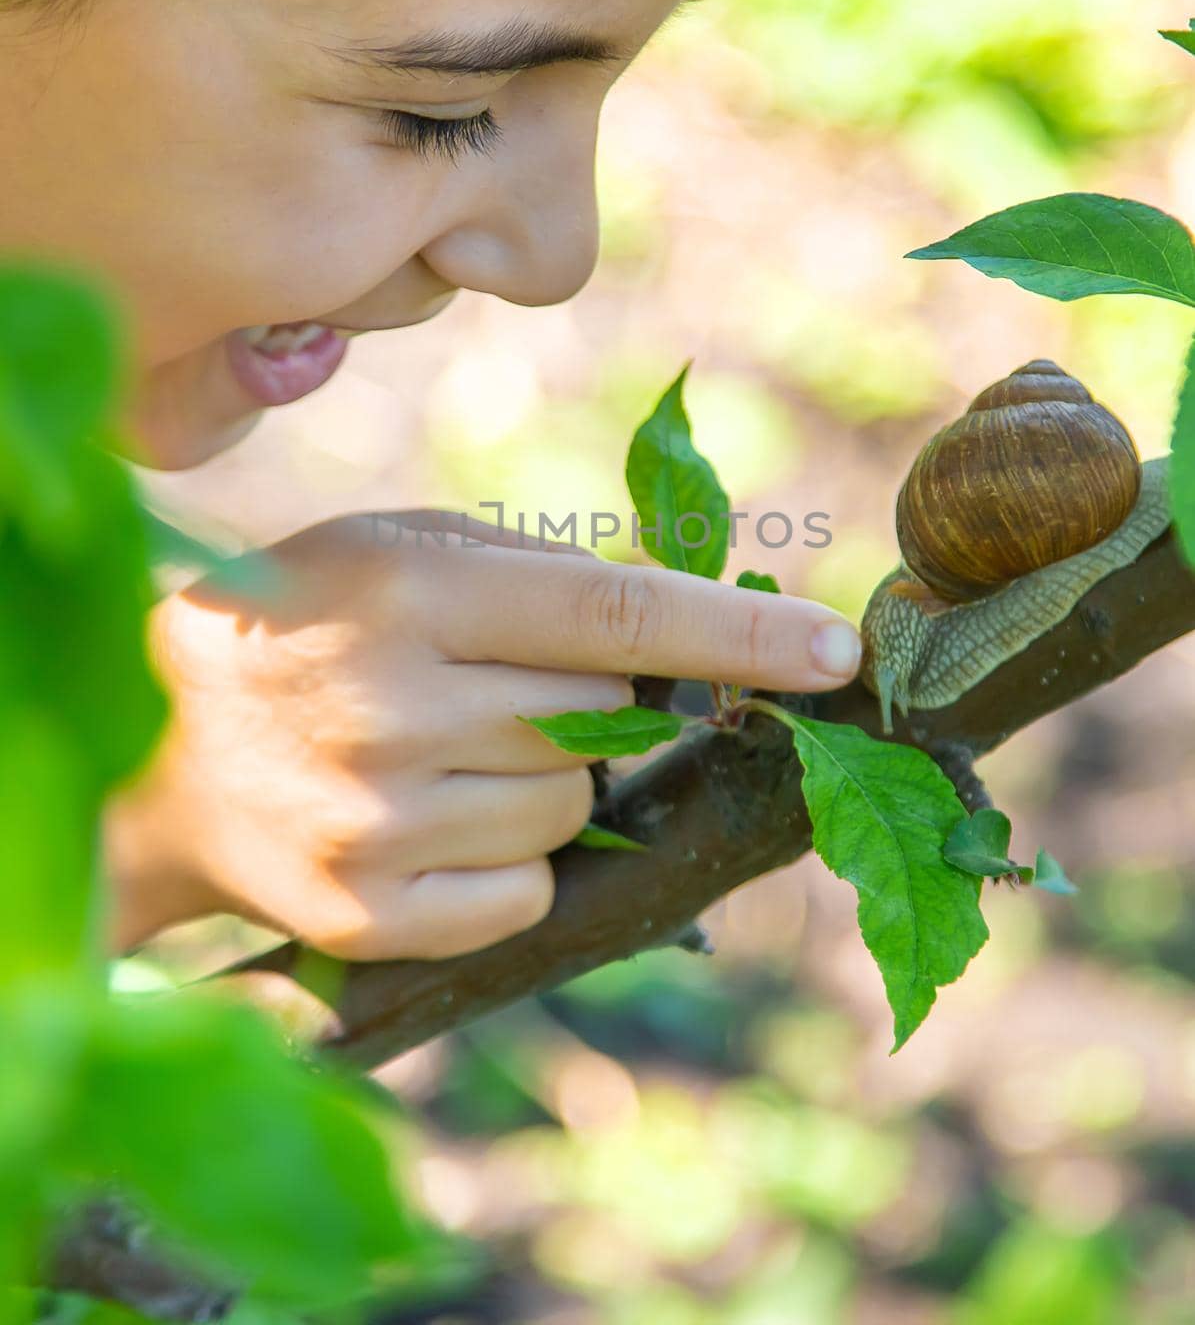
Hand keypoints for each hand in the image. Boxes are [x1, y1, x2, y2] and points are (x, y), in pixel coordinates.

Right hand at [104, 509, 860, 960]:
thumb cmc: (304, 621)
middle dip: (590, 702)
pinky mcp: (374, 913)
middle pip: (605, 721)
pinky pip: (528, 889)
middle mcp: (397, 707)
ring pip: (574, 808)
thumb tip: (682, 628)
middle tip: (498, 684)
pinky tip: (430, 817)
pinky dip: (511, 857)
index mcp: (410, 589)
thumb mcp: (397, 545)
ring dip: (548, 777)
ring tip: (445, 750)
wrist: (161, 753)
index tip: (839, 652)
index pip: (614, 614)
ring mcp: (382, 824)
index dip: (738, 634)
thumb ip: (536, 570)